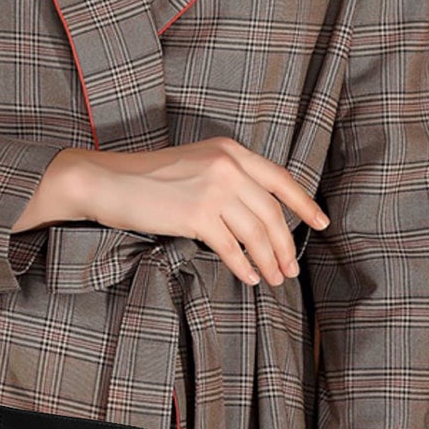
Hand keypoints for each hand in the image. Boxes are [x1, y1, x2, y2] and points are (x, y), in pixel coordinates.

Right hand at [65, 137, 328, 288]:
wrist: (108, 182)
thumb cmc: (146, 179)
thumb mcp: (196, 164)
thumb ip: (228, 178)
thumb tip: (258, 217)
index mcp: (229, 150)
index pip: (280, 178)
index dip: (304, 203)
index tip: (321, 223)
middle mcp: (226, 165)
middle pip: (271, 212)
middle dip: (285, 245)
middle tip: (291, 268)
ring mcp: (212, 188)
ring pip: (255, 232)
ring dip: (268, 260)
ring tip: (274, 278)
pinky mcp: (196, 213)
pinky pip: (230, 247)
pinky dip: (243, 266)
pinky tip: (248, 278)